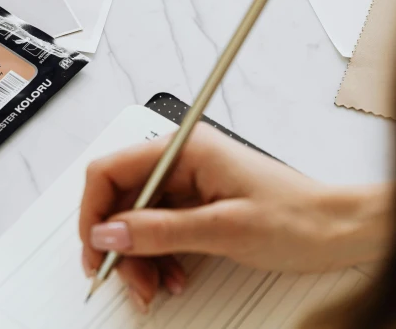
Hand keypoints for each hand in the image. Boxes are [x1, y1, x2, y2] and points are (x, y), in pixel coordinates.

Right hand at [79, 123, 390, 313]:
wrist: (339, 231)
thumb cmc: (299, 218)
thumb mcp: (225, 228)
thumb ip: (160, 230)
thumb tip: (109, 234)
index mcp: (184, 150)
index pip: (110, 170)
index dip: (94, 211)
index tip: (95, 249)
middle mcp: (179, 162)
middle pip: (119, 200)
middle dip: (119, 244)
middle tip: (128, 279)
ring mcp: (186, 183)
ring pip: (135, 220)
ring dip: (138, 257)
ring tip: (155, 285)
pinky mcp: (193, 204)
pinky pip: (157, 230)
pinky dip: (157, 257)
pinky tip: (171, 275)